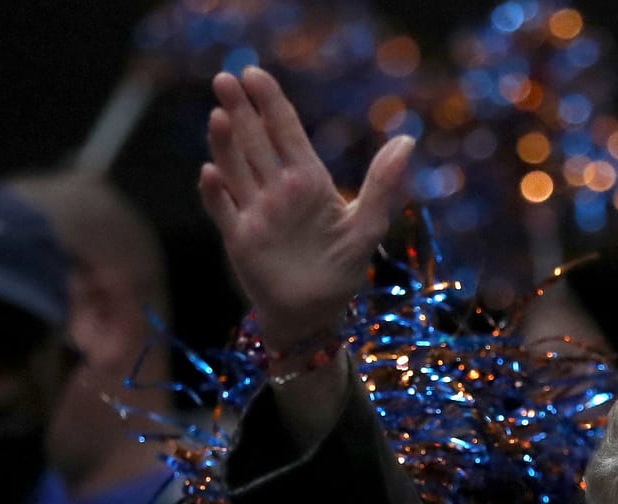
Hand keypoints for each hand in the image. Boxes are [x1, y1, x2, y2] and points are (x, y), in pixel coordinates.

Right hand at [198, 65, 414, 350]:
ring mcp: (256, 211)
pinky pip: (224, 210)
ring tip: (218, 115)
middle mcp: (278, 189)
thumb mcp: (367, 225)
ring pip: (236, 168)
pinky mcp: (240, 238)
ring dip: (225, 143)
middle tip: (224, 79)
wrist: (315, 315)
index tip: (254, 74)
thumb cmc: (341, 270)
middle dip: (241, 111)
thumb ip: (383, 183)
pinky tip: (211, 173)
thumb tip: (407, 140)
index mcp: (309, 180)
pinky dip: (216, 192)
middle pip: (255, 142)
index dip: (271, 103)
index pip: (286, 132)